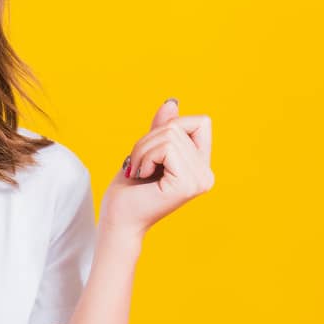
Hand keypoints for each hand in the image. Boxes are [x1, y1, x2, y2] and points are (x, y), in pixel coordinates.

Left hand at [100, 98, 214, 238]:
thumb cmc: (128, 191)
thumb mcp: (146, 152)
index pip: (201, 122)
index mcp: (201, 166)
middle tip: (137, 166)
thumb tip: (172, 102)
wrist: (117, 221)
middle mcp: (206, 174)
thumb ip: (161, 130)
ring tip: (138, 172)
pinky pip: (167, 147)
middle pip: (179, 125)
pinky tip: (142, 176)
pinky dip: (146, 157)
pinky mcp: (187, 184)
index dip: (171, 127)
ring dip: (143, 150)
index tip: (151, 153)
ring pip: (170, 135)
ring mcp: (200, 180)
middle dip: (148, 141)